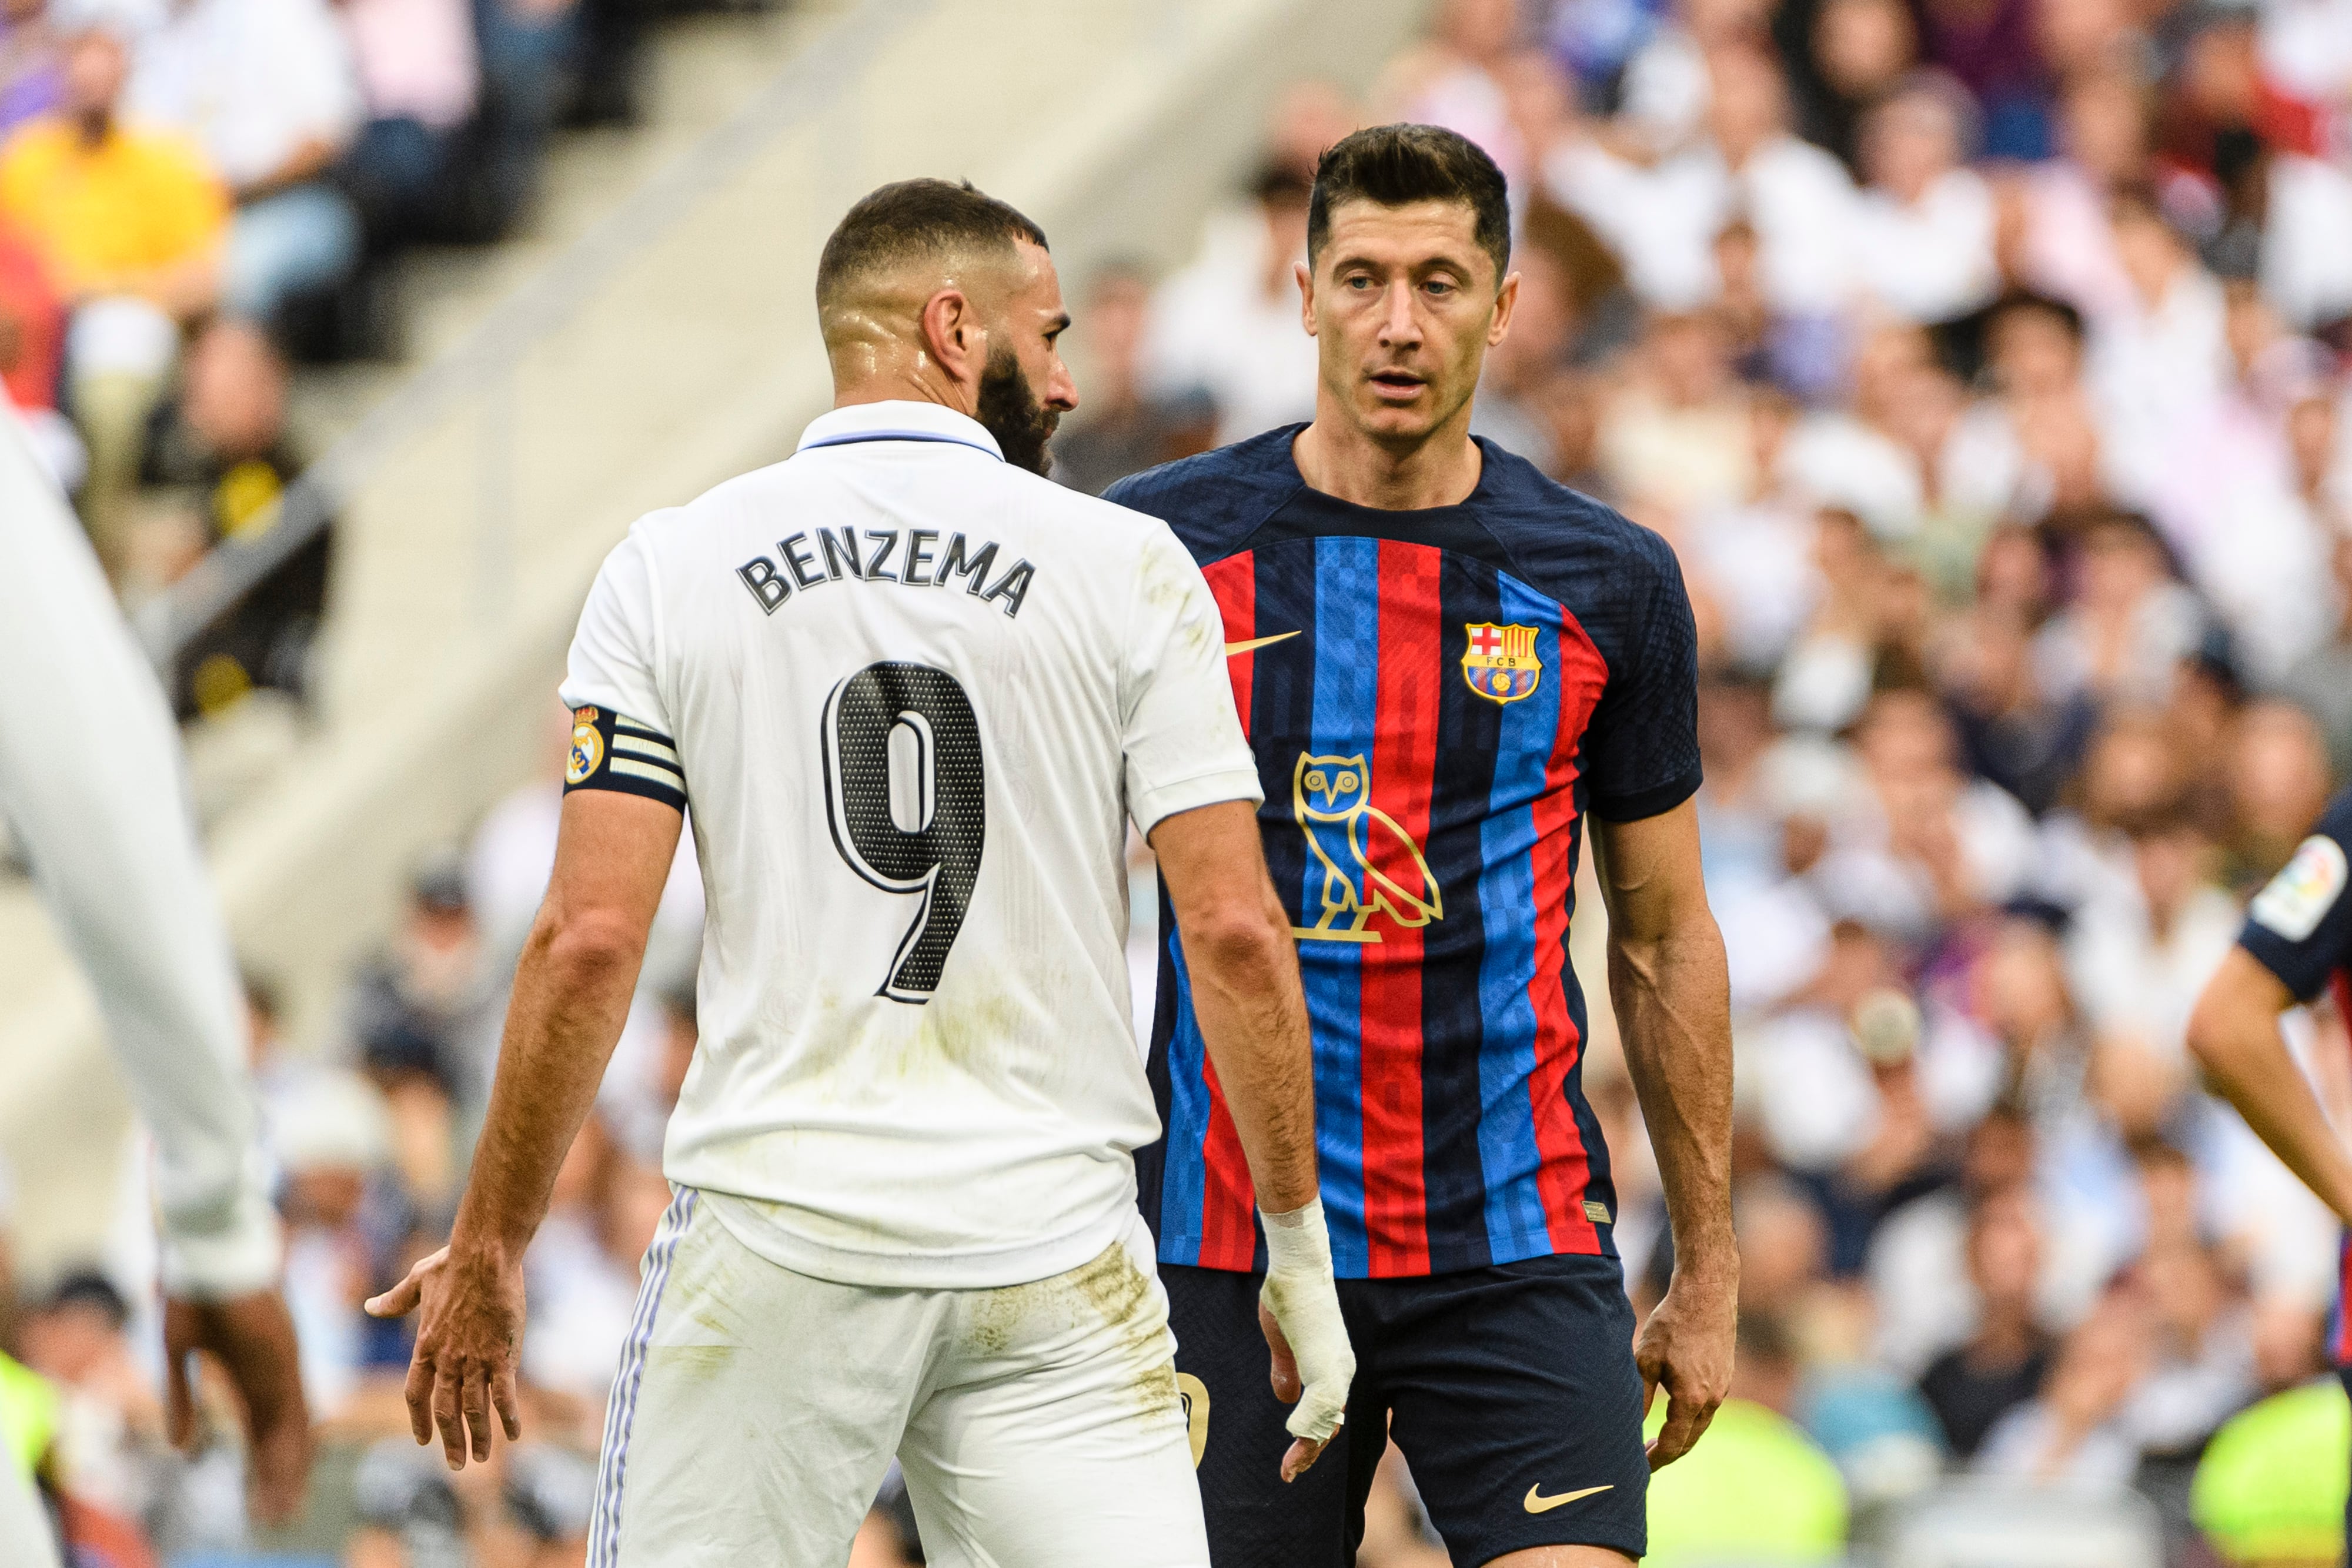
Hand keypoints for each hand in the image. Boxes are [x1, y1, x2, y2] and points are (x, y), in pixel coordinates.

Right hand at [162, 1288, 311, 1522]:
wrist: (210, 1245)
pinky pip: (293, 1408)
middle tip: (280, 1516)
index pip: (263, 1429)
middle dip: (279, 1476)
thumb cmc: (189, 1288)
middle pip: (283, 1436)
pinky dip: (292, 1445)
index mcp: (249, 1370)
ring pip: (292, 1430)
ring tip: (283, 1510)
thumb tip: (180, 1448)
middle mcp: (272, 1372)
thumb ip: (180, 1400)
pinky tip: (290, 1473)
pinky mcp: (282, 1357)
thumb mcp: (177, 1354)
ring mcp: (280, 1365)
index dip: (265, 1463)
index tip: (264, 1497)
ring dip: (286, 1471)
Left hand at [365, 1244, 525, 1469]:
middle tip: (456, 1465)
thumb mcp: (417, 1281)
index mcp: (426, 1346)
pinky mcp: (500, 1354)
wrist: (483, 1256)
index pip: (416, 1394)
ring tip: (482, 1459)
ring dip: (478, 1437)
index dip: (419, 1421)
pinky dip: (508, 1416)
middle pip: (445, 1410)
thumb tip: (369, 1306)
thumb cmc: (452, 1264)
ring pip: (474, 1409)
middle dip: (451, 1441)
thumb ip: (395, 1301)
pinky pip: (503, 1394)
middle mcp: (447, 1359)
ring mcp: (474, 1359)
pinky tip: (516, 1434)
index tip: (424, 1441)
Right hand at [1257, 1278, 1352, 1482]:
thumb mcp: (1283, 1341)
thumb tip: (1285, 1398)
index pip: (1328, 1414)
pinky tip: (1292, 1436)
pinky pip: (1322, 1409)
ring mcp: (1337, 1370)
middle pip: (1332, 1425)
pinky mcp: (1326, 1367)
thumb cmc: (1289, 1297)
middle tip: (1289, 1474)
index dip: (1310, 1438)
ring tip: (1290, 1468)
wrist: (1297, 1267)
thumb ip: (1286, 1369)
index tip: (1291, 1461)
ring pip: (1330, 1423)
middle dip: (1311, 1452)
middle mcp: (1342, 1371)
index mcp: (1333, 1366)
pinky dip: (1307, 1427)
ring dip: (1308, 1447)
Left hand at [1634, 1269, 1734, 1469]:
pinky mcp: (1725, 1376)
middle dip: (1668, 1453)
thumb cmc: (1672, 1323)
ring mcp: (1722, 1388)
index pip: (1673, 1444)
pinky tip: (1674, 1411)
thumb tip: (1633, 1424)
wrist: (1707, 1294)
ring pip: (1700, 1425)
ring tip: (1656, 1440)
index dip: (1656, 1459)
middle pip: (1690, 1441)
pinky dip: (1690, 1418)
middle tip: (1644, 1459)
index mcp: (1692, 1399)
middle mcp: (1712, 1399)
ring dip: (1680, 1436)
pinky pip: (1707, 1408)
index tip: (1639, 1467)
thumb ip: (1641, 1396)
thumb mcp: (1646, 1359)